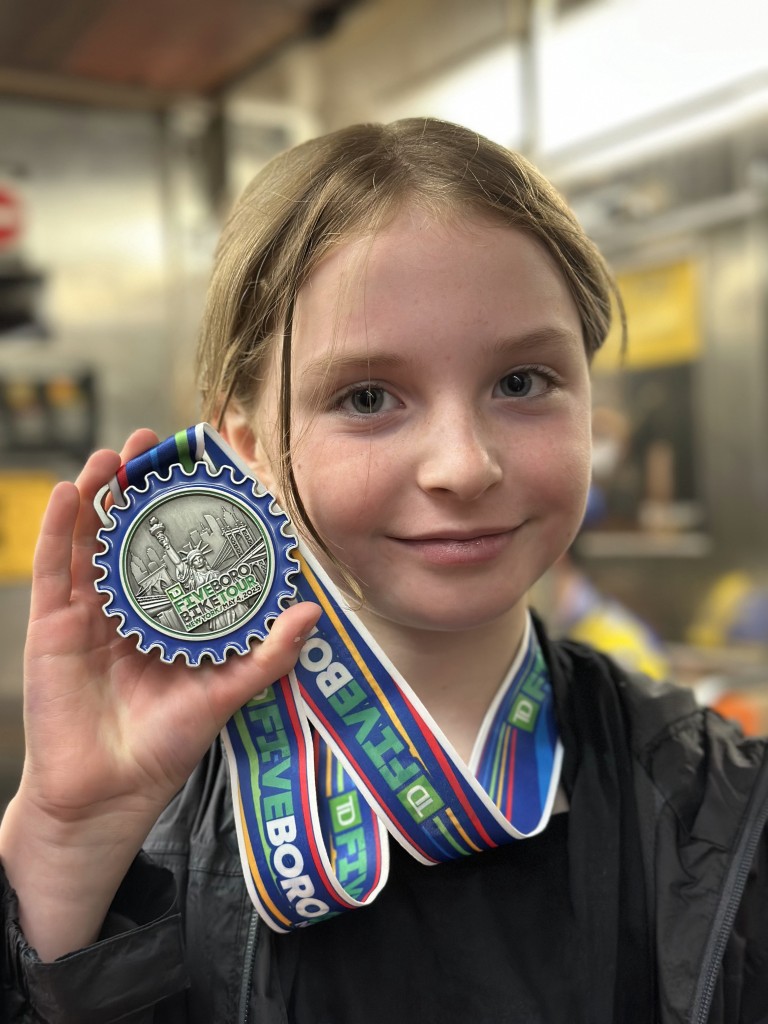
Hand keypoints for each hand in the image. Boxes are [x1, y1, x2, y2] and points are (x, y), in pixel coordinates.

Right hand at [0, 429, 319, 958]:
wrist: (106, 794)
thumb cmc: (164, 746)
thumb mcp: (224, 693)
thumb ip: (265, 655)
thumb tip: (310, 613)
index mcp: (168, 616)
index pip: (178, 550)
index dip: (187, 510)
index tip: (202, 469)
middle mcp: (128, 606)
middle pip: (131, 533)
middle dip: (140, 488)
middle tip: (154, 444)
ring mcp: (87, 612)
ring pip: (90, 540)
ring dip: (100, 494)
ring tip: (116, 455)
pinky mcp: (52, 625)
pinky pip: (53, 568)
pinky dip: (58, 527)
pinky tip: (71, 491)